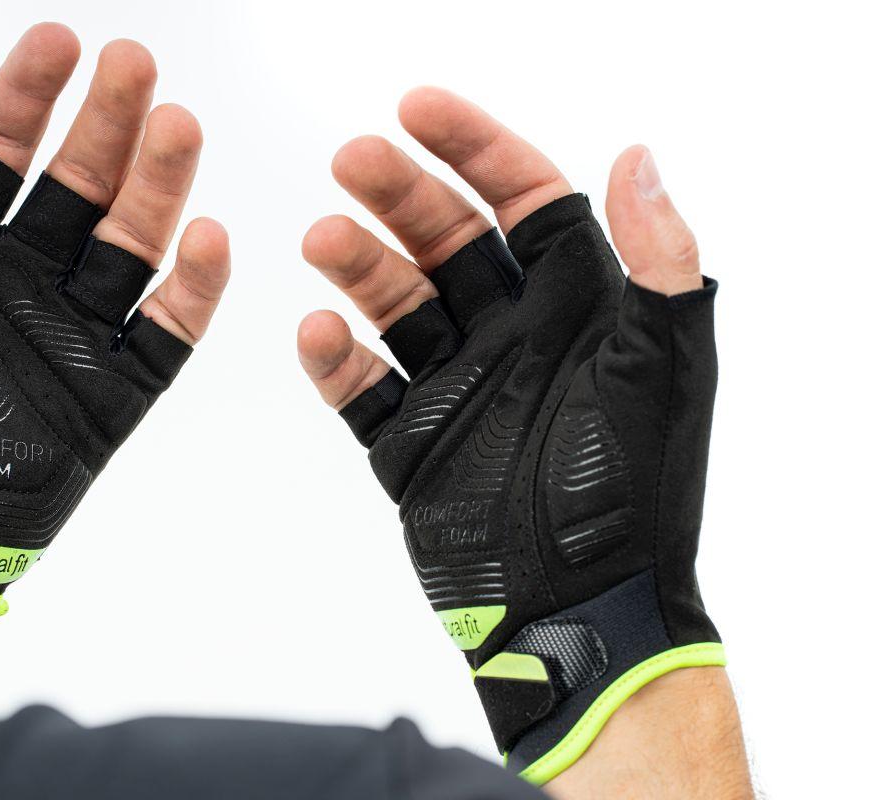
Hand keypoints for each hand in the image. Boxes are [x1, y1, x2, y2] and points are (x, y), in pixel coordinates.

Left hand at [0, 24, 228, 693]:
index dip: (25, 96)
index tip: (58, 39)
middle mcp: (13, 284)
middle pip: (75, 188)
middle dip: (104, 125)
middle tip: (135, 64)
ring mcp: (64, 339)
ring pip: (127, 249)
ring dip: (156, 189)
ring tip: (177, 125)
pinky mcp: (103, 401)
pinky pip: (162, 340)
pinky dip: (190, 294)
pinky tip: (206, 239)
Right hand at [297, 88, 745, 790]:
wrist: (576, 612)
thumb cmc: (629, 497)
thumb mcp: (659, 371)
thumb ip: (658, 264)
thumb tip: (638, 159)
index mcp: (577, 310)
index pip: (523, 202)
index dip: (474, 148)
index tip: (417, 110)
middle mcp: (512, 337)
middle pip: (445, 240)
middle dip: (400, 195)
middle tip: (351, 161)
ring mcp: (457, 388)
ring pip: (395, 304)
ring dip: (358, 266)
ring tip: (322, 239)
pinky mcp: (411, 443)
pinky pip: (362, 389)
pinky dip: (337, 361)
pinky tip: (319, 334)